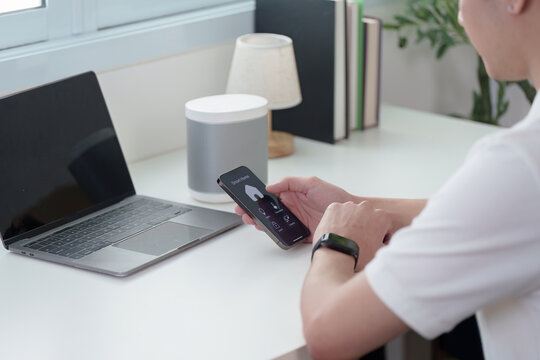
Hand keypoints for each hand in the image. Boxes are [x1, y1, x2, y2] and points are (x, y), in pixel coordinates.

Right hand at [234, 176, 353, 241]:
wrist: (351, 216)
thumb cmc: (335, 196)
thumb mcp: (311, 182)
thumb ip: (290, 182)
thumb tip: (271, 187)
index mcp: (293, 194)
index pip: (270, 195)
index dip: (257, 197)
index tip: (246, 199)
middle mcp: (292, 208)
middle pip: (268, 210)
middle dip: (255, 211)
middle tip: (244, 212)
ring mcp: (296, 221)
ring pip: (274, 223)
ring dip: (262, 222)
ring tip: (252, 221)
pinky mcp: (301, 234)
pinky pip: (285, 234)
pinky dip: (276, 234)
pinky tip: (269, 231)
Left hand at [312, 201, 390, 270]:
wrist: (336, 256)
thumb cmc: (360, 256)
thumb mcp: (381, 252)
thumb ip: (386, 243)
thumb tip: (387, 242)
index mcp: (381, 216)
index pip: (383, 223)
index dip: (379, 234)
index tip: (373, 242)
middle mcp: (366, 207)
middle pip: (367, 215)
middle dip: (365, 224)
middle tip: (358, 239)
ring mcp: (349, 205)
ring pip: (351, 212)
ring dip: (350, 220)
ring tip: (345, 236)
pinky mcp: (334, 207)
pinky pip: (337, 211)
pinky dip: (336, 219)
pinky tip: (336, 231)